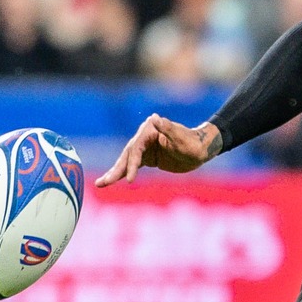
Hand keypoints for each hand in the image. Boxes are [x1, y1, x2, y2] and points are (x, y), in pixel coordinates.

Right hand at [97, 116, 221, 185]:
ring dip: (114, 173)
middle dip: (116, 170)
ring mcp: (144, 147)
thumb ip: (169, 129)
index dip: (132, 164)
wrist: (201, 150)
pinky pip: (132, 166)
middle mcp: (144, 136)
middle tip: (103, 183)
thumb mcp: (183, 139)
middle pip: (127, 155)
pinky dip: (123, 174)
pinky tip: (112, 180)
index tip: (130, 179)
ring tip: (101, 184)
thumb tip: (155, 118)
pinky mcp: (147, 157)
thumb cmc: (194, 144)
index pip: (136, 149)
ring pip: (126, 161)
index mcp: (150, 129)